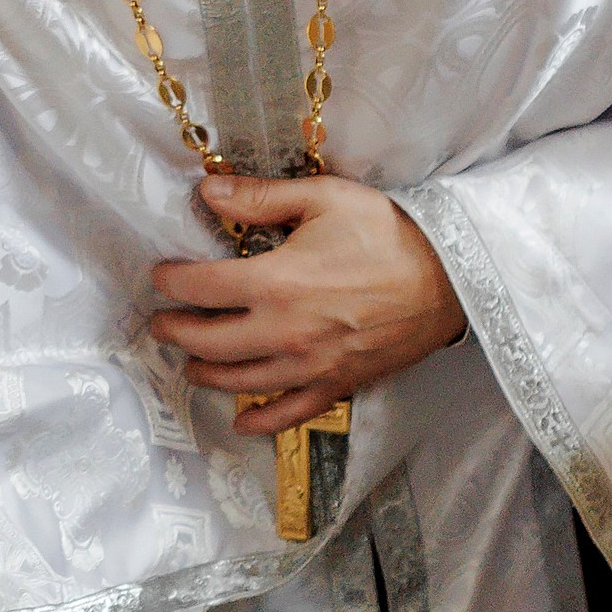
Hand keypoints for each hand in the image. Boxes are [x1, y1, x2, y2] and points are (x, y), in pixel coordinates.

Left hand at [148, 174, 467, 434]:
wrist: (451, 279)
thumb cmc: (388, 232)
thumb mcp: (325, 198)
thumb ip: (262, 198)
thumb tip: (206, 191)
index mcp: (277, 282)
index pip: (200, 288)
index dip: (171, 281)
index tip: (160, 275)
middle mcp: (284, 332)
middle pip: (208, 343)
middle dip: (176, 332)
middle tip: (163, 322)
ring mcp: (310, 366)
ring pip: (239, 382)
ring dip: (205, 373)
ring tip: (191, 361)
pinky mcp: (337, 385)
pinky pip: (289, 413)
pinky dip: (260, 421)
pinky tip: (242, 420)